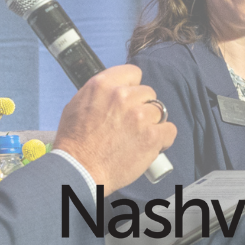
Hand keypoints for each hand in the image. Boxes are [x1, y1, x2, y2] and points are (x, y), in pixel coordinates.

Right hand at [52, 65, 175, 192]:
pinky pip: (170, 130)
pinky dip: (164, 139)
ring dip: (152, 123)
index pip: (133, 73)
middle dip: (142, 107)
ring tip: (139, 137)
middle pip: (148, 93)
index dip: (133, 88)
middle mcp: (123, 96)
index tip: (130, 100)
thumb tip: (113, 92)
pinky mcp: (152, 136)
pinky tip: (152, 145)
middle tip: (131, 124)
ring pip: (159, 111)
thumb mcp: (77, 105)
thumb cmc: (74, 143)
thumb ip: (99, 94)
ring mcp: (139, 116)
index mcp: (103, 85)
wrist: (80, 170)